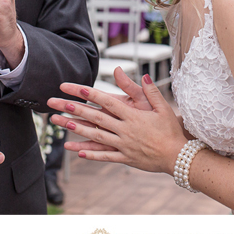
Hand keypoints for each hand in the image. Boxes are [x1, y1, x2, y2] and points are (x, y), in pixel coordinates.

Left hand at [47, 75, 184, 172]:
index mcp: (132, 115)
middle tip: (55, 103)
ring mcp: (123, 145)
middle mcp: (125, 129)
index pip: (105, 101)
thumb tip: (143, 75)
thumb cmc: (171, 130)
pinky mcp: (126, 158)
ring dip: (77, 130)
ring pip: (96, 136)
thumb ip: (150, 91)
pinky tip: (78, 152)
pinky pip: (106, 156)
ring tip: (60, 124)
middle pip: (95, 117)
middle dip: (73, 109)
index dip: (88, 93)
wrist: (178, 156)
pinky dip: (92, 154)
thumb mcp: (163, 107)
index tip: (73, 88)